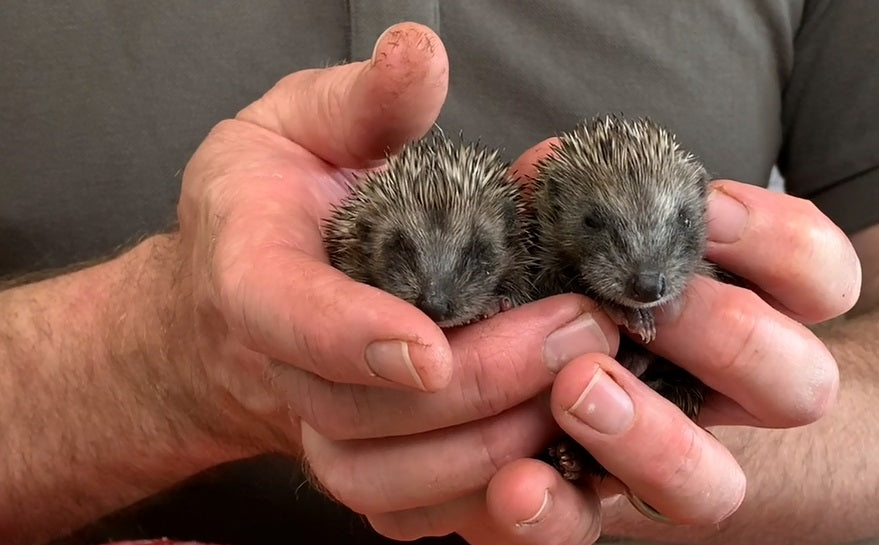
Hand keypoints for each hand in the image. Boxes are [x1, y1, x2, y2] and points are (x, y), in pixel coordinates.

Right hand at [170, 22, 622, 543]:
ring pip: (393, 481)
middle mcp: (280, 371)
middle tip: (583, 325)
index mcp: (250, 277)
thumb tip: (419, 51)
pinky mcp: (365, 467)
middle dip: (480, 381)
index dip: (350, 337)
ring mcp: (322, 432)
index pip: (284, 318)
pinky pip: (420, 515)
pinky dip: (490, 500)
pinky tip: (564, 448)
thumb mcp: (300, 126)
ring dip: (496, 444)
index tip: (429, 343)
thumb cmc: (271, 200)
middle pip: (364, 413)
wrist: (238, 298)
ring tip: (588, 379)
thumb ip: (359, 102)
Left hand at [465, 139, 856, 541]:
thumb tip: (554, 166)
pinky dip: (556, 513)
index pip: (818, 279)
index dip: (782, 246)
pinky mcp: (586, 507)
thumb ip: (561, 195)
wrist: (479, 380)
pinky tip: (516, 486)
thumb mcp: (552, 228)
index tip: (705, 211)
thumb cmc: (535, 280)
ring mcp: (660, 460)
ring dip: (654, 437)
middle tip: (647, 306)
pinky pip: (589, 531)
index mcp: (732, 313)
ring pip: (714, 487)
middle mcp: (716, 395)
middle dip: (731, 336)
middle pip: (800, 384)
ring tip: (577, 388)